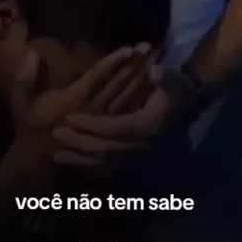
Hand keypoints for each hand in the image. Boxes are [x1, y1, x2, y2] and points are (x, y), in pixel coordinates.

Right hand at [11, 46, 152, 160]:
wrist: (37, 159)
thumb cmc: (30, 127)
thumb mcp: (21, 103)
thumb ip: (25, 78)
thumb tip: (32, 53)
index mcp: (73, 101)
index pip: (98, 78)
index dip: (113, 62)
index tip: (128, 48)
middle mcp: (92, 110)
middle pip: (119, 85)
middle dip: (134, 65)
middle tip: (149, 47)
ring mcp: (103, 121)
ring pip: (128, 97)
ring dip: (141, 77)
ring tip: (155, 59)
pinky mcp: (109, 129)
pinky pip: (129, 110)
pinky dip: (141, 95)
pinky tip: (153, 82)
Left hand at [53, 66, 194, 158]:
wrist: (185, 107)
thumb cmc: (174, 89)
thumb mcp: (174, 79)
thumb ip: (165, 76)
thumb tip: (155, 73)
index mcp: (148, 126)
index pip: (116, 128)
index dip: (93, 125)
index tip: (70, 119)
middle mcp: (142, 145)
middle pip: (107, 149)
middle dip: (81, 143)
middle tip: (57, 135)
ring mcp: (138, 157)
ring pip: (105, 164)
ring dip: (80, 160)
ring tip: (57, 156)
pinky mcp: (133, 161)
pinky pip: (108, 169)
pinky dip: (89, 168)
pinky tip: (71, 165)